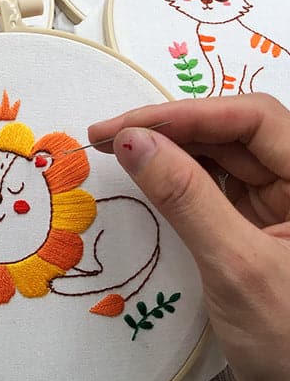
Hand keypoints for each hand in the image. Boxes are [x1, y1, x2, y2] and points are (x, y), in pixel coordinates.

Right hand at [89, 93, 289, 380]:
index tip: (127, 125)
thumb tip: (129, 139)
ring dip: (171, 149)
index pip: (254, 119)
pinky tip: (149, 175)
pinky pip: (218, 185)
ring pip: (224, 155)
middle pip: (235, 132)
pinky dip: (180, 177)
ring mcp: (286, 205)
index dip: (187, 113)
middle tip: (108, 136)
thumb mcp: (236, 266)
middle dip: (171, 129)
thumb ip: (184, 195)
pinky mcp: (265, 225)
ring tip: (119, 150)